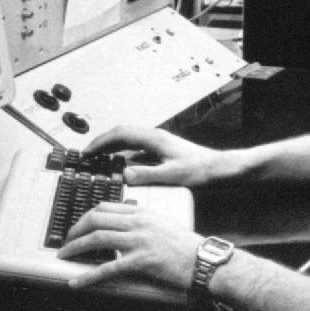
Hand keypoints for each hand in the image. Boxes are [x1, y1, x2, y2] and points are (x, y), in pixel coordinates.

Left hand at [56, 201, 202, 293]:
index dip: (85, 216)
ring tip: (65, 256)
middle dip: (75, 230)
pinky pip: (108, 268)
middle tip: (66, 241)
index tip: (77, 226)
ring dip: (75, 248)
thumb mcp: (162, 223)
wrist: (203, 260)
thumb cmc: (186, 245)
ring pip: (97, 239)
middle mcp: (138, 222)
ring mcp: (138, 241)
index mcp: (142, 212)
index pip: (105, 207)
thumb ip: (141, 221)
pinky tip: (76, 282)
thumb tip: (121, 226)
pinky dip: (88, 276)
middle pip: (95, 219)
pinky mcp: (141, 261)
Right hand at [84, 125, 229, 187]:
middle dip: (102, 143)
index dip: (100, 142)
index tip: (86, 152)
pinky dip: (124, 155)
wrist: (222, 170)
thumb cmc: (202, 171)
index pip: (120, 134)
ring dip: (112, 148)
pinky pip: (137, 149)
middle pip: (121, 134)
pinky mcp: (163, 151)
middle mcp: (155, 137)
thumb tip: (124, 174)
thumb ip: (147, 175)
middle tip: (87, 155)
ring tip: (99, 160)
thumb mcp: (172, 176)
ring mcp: (159, 143)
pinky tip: (122, 167)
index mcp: (154, 139)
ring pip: (129, 140)